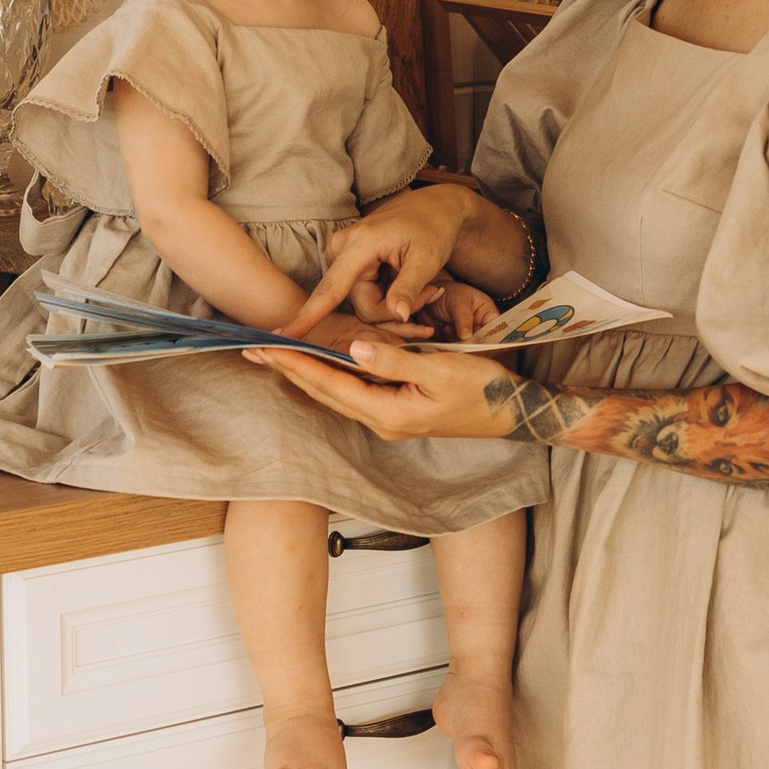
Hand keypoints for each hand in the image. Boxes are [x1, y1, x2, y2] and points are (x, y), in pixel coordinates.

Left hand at [244, 332, 527, 442]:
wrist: (514, 413)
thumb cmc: (483, 388)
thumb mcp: (441, 368)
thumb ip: (394, 360)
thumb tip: (353, 348)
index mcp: (389, 412)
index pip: (331, 384)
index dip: (296, 364)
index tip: (266, 348)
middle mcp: (383, 421)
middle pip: (325, 393)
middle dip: (289, 371)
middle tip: (254, 350)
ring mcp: (391, 418)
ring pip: (337, 393)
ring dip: (305, 374)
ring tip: (276, 357)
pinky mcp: (400, 411)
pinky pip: (355, 392)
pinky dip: (331, 376)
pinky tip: (320, 365)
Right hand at [287, 184, 472, 334]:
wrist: (431, 208)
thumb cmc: (432, 228)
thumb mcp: (427, 258)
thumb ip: (409, 288)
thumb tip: (399, 315)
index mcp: (359, 245)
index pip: (331, 289)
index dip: (309, 317)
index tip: (284, 337)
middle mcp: (341, 249)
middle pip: (360, 305)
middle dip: (394, 308)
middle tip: (429, 291)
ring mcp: (341, 256)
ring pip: (363, 304)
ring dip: (393, 302)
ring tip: (422, 284)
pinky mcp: (347, 264)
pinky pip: (363, 295)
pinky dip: (388, 295)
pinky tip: (407, 280)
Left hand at [431, 280, 503, 342]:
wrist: (430, 298)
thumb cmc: (449, 293)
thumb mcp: (458, 301)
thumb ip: (464, 318)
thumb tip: (467, 336)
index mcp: (488, 315)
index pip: (496, 331)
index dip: (491, 339)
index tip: (480, 342)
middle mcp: (481, 328)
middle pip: (484, 344)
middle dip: (471, 343)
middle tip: (460, 336)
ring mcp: (469, 337)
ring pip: (469, 349)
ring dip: (458, 342)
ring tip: (448, 327)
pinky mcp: (456, 342)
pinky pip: (456, 350)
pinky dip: (449, 344)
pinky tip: (445, 329)